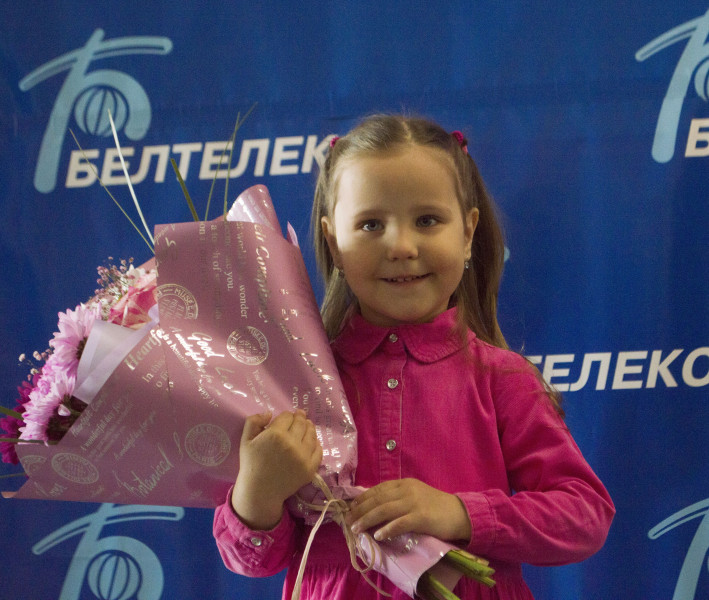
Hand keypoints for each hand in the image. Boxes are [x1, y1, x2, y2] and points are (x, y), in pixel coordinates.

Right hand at [231, 410, 322, 529]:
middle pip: (301, 423)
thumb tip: (269, 413)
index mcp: (276, 434)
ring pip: (312, 434)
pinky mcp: (310, 468)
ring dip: (309, 427)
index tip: (286, 418)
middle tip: (300, 416)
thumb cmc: (251, 464)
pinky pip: (318, 450)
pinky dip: (316, 443)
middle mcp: (292, 443)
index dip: (286, 415)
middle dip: (300, 417)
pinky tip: (312, 442)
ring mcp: (303, 456)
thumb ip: (254, 421)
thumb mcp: (246, 440)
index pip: (287, 416)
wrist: (260, 491)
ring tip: (307, 426)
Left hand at [345, 478, 471, 542]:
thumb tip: (374, 508)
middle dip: (360, 509)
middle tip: (347, 520)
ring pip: (385, 510)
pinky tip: (378, 535)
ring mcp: (414, 502)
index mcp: (404, 483)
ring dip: (368, 519)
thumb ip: (397, 498)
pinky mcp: (421, 517)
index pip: (378, 489)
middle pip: (378, 499)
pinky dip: (387, 529)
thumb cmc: (435, 507)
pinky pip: (400, 523)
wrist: (459, 513)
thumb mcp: (414, 496)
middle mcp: (407, 490)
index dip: (362, 498)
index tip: (351, 507)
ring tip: (356, 528)